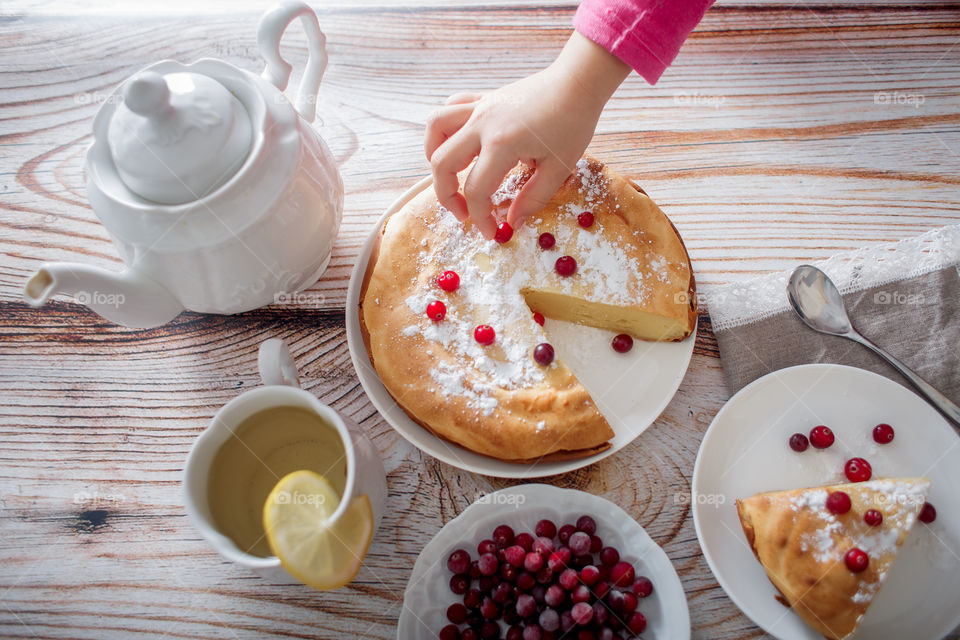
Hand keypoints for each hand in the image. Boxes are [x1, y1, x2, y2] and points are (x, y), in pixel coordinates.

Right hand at [425, 32, 630, 238]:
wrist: (577, 82)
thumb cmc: (574, 122)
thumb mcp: (559, 168)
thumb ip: (533, 198)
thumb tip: (513, 222)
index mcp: (502, 144)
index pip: (476, 190)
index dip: (481, 218)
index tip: (491, 233)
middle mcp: (482, 124)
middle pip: (442, 163)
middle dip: (447, 196)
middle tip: (465, 213)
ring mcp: (479, 107)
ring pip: (435, 128)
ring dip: (434, 156)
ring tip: (449, 176)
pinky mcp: (483, 98)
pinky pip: (450, 108)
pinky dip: (445, 127)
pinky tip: (458, 143)